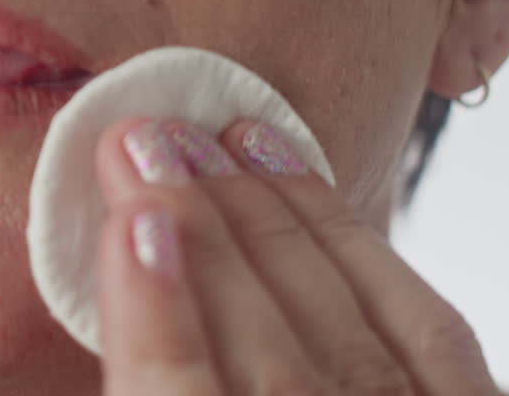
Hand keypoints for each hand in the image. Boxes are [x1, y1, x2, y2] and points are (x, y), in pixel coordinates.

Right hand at [96, 118, 499, 395]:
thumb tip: (88, 300)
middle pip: (266, 351)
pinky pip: (420, 318)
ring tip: (204, 137)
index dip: (152, 320)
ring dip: (265, 215)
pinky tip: (287, 169)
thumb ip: (152, 373)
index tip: (129, 225)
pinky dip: (350, 234)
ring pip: (340, 317)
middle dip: (202, 232)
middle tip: (139, 142)